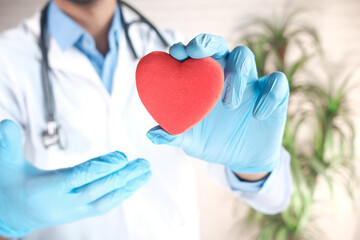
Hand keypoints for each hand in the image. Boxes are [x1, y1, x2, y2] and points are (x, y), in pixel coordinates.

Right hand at [0, 120, 150, 237]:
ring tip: (146, 172)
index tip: (121, 157)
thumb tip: (5, 122)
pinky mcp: (80, 213)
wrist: (12, 212)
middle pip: (97, 190)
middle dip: (121, 177)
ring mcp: (73, 212)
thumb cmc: (9, 184)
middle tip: (143, 163)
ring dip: (128, 187)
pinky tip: (134, 184)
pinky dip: (121, 195)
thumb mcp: (5, 163)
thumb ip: (7, 144)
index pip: (77, 178)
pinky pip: (104, 206)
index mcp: (45, 190)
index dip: (100, 168)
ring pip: (105, 201)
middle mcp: (62, 204)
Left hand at [147, 34, 288, 173]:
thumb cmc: (212, 143)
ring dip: (236, 73)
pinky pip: (277, 83)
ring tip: (228, 103)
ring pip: (245, 56)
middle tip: (197, 52)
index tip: (176, 53)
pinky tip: (257, 115)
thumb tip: (152, 134)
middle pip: (220, 46)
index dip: (185, 48)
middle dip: (208, 43)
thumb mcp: (191, 141)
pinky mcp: (274, 95)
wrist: (241, 161)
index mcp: (204, 82)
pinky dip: (269, 95)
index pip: (195, 55)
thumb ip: (174, 135)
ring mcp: (250, 83)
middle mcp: (226, 76)